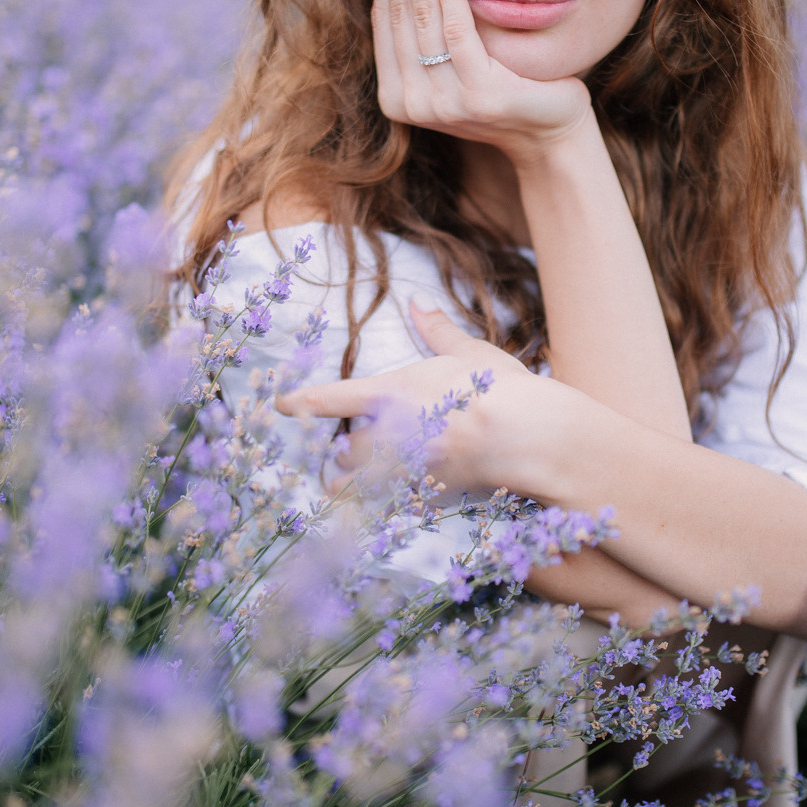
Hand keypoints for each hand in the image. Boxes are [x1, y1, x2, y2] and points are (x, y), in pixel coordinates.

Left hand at [276, 303, 548, 496]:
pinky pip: (386, 505)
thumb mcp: (468, 352)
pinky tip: (383, 502)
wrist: (525, 436)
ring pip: (355, 484)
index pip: (331, 399)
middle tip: (346, 450)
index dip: (300, 402)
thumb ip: (436, 330)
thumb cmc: (499, 388)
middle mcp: (389, 433)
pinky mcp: (423, 496)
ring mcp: (403, 468)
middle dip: (343, 451)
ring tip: (348, 481)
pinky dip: (379, 504)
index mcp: (392, 393)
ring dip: (348, 482)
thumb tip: (417, 302)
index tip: (281, 404)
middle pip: (342, 450)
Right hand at [372, 0, 593, 170]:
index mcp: (395, 94)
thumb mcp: (455, 62)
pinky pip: (457, 35)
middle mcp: (410, 102)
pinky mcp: (477, 97)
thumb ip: (427, 32)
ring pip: (421, 18)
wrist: (549, 133)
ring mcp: (442, 104)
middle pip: (398, 12)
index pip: (384, 17)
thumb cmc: (506, 89)